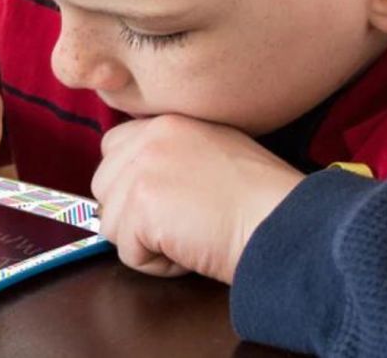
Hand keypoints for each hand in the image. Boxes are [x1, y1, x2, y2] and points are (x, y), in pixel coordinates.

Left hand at [90, 114, 303, 283]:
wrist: (283, 220)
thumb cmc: (262, 197)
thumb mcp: (213, 149)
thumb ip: (171, 153)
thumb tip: (137, 180)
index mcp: (166, 122)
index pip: (113, 149)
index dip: (131, 184)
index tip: (163, 202)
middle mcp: (148, 138)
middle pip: (103, 188)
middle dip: (133, 215)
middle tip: (180, 222)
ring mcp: (140, 171)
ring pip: (111, 223)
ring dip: (146, 242)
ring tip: (189, 235)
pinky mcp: (140, 207)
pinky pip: (126, 253)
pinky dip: (157, 265)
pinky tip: (190, 250)